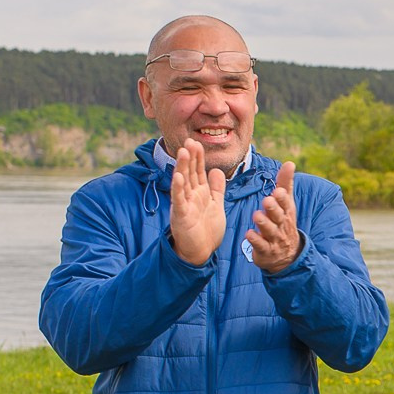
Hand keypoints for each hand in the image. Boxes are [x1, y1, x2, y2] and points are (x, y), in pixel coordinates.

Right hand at [168, 137, 228, 266]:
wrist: (200, 252)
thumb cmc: (206, 230)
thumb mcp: (215, 204)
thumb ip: (216, 188)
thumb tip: (216, 170)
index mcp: (199, 193)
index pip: (198, 171)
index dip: (198, 157)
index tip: (196, 143)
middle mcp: (190, 196)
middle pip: (189, 173)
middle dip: (189, 157)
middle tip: (188, 141)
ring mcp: (185, 205)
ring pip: (183, 183)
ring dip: (182, 167)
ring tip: (182, 152)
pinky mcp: (181, 216)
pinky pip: (179, 200)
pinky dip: (178, 189)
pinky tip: (178, 178)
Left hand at [247, 162, 301, 272]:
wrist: (287, 255)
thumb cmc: (283, 222)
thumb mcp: (287, 204)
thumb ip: (285, 183)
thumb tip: (290, 162)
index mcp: (286, 212)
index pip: (286, 204)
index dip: (282, 198)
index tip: (278, 191)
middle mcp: (282, 225)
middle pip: (279, 216)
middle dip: (274, 209)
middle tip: (267, 200)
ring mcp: (275, 239)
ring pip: (269, 230)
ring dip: (263, 223)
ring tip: (256, 215)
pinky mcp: (266, 251)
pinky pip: (261, 246)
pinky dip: (255, 240)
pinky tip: (249, 234)